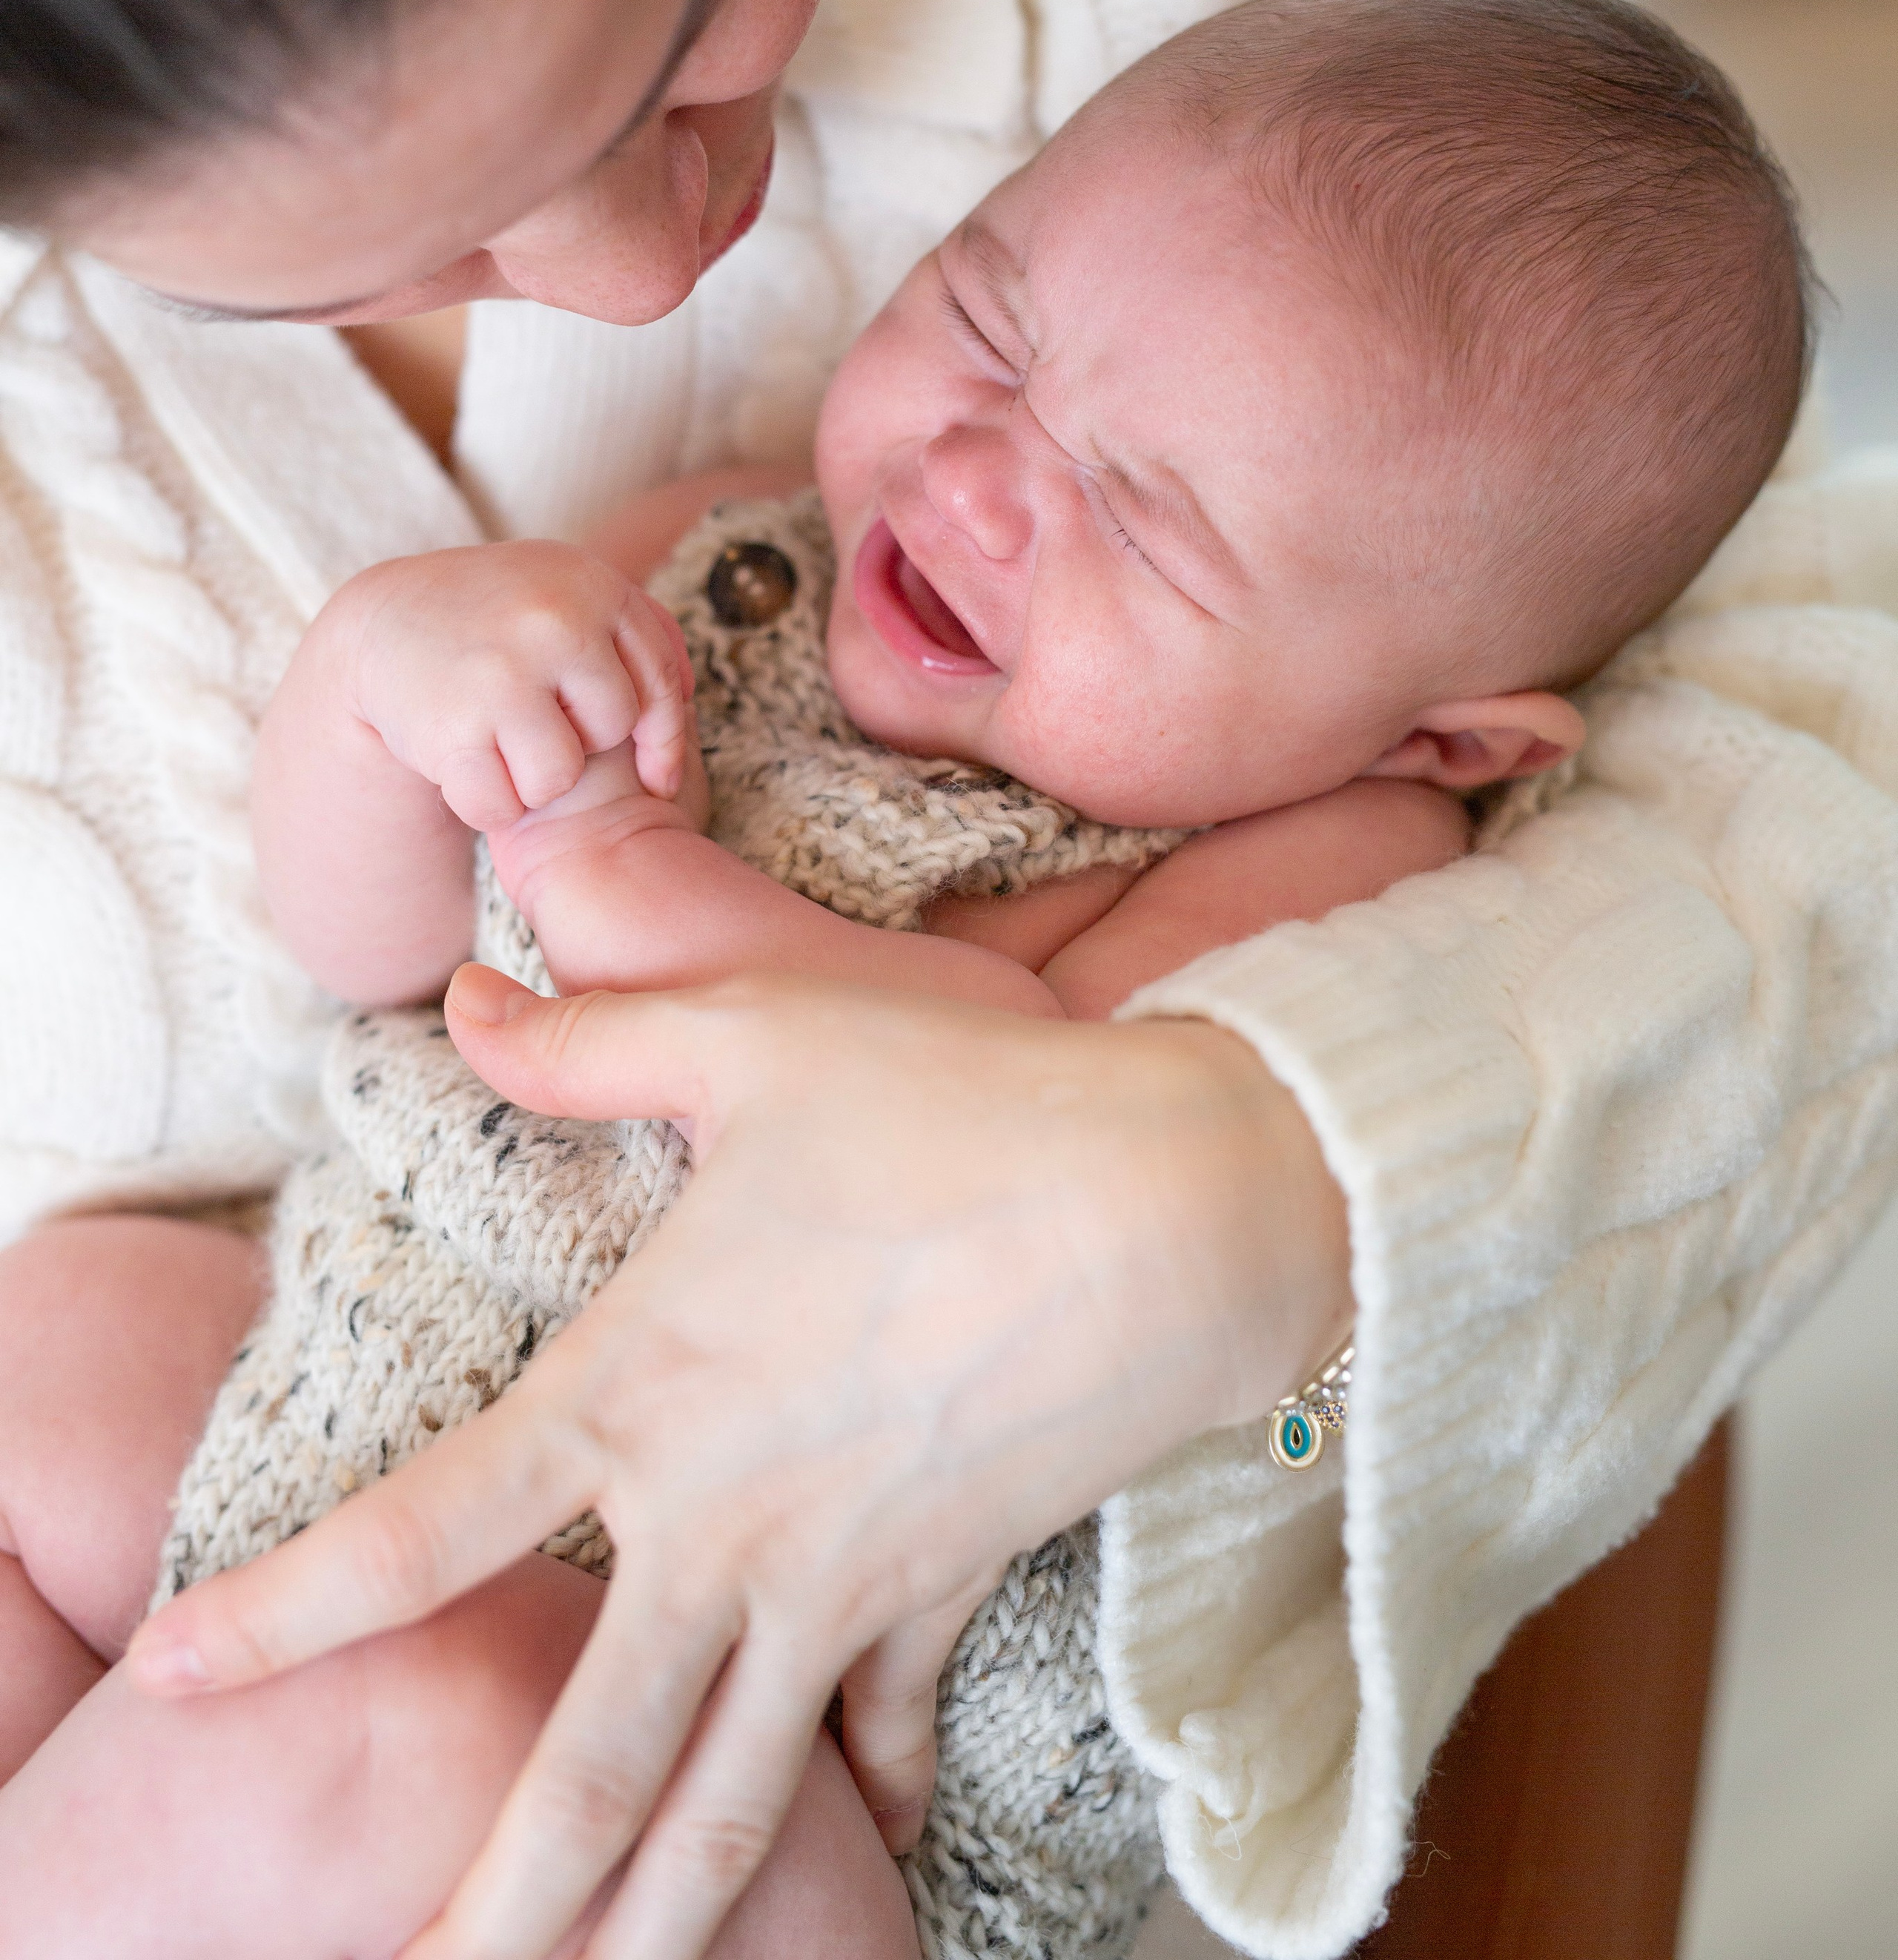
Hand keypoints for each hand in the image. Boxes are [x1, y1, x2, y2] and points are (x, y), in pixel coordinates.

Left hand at [126, 968, 1347, 1959]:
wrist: (1179, 1204)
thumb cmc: (956, 1107)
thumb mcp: (754, 1039)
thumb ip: (590, 1040)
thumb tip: (464, 999)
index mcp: (637, 1391)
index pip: (419, 1529)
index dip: (282, 1611)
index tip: (174, 1678)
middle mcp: (719, 1527)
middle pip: (578, 1771)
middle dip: (485, 1915)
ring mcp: (839, 1585)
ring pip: (725, 1813)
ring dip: (651, 1935)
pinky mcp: (944, 1591)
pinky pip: (882, 1730)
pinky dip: (859, 1798)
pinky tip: (853, 1841)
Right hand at [331, 542, 698, 830]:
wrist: (385, 618)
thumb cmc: (500, 611)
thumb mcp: (569, 590)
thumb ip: (636, 628)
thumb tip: (690, 691)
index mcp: (593, 586)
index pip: (659, 682)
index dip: (664, 739)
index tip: (656, 778)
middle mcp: (553, 623)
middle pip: (612, 730)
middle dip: (582, 744)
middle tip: (537, 722)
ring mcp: (501, 673)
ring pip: (556, 777)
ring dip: (530, 781)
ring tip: (501, 743)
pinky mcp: (451, 726)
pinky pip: (496, 806)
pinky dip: (483, 803)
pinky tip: (465, 764)